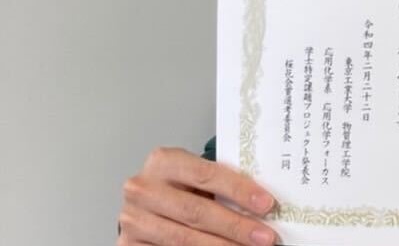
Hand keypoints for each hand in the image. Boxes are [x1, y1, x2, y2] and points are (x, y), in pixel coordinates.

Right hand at [119, 146, 279, 245]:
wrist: (145, 202)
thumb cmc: (180, 186)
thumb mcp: (196, 176)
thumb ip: (221, 183)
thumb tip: (264, 202)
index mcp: (163, 161)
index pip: (207, 175)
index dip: (239, 190)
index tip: (267, 204)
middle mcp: (143, 189)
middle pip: (197, 211)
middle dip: (235, 226)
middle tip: (265, 236)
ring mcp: (133, 219)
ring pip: (184, 238)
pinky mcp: (129, 245)